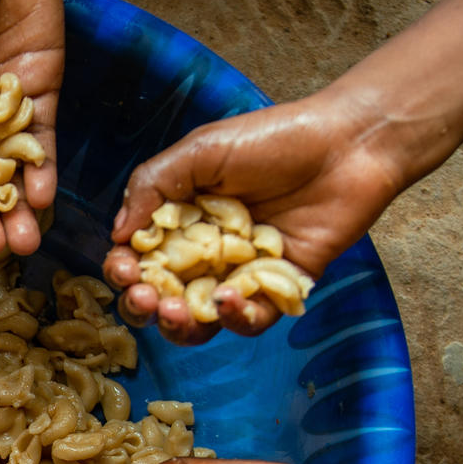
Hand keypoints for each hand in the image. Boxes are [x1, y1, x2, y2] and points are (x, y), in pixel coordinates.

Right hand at [102, 88, 408, 344]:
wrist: (346, 146)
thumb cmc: (274, 139)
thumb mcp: (201, 150)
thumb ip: (153, 185)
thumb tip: (116, 233)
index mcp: (182, 220)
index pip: (141, 256)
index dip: (124, 269)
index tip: (122, 269)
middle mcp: (207, 253)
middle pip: (162, 296)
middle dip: (144, 304)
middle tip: (144, 297)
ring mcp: (242, 275)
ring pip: (200, 319)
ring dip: (179, 324)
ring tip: (173, 312)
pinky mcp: (280, 290)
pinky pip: (250, 320)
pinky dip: (234, 318)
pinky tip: (225, 300)